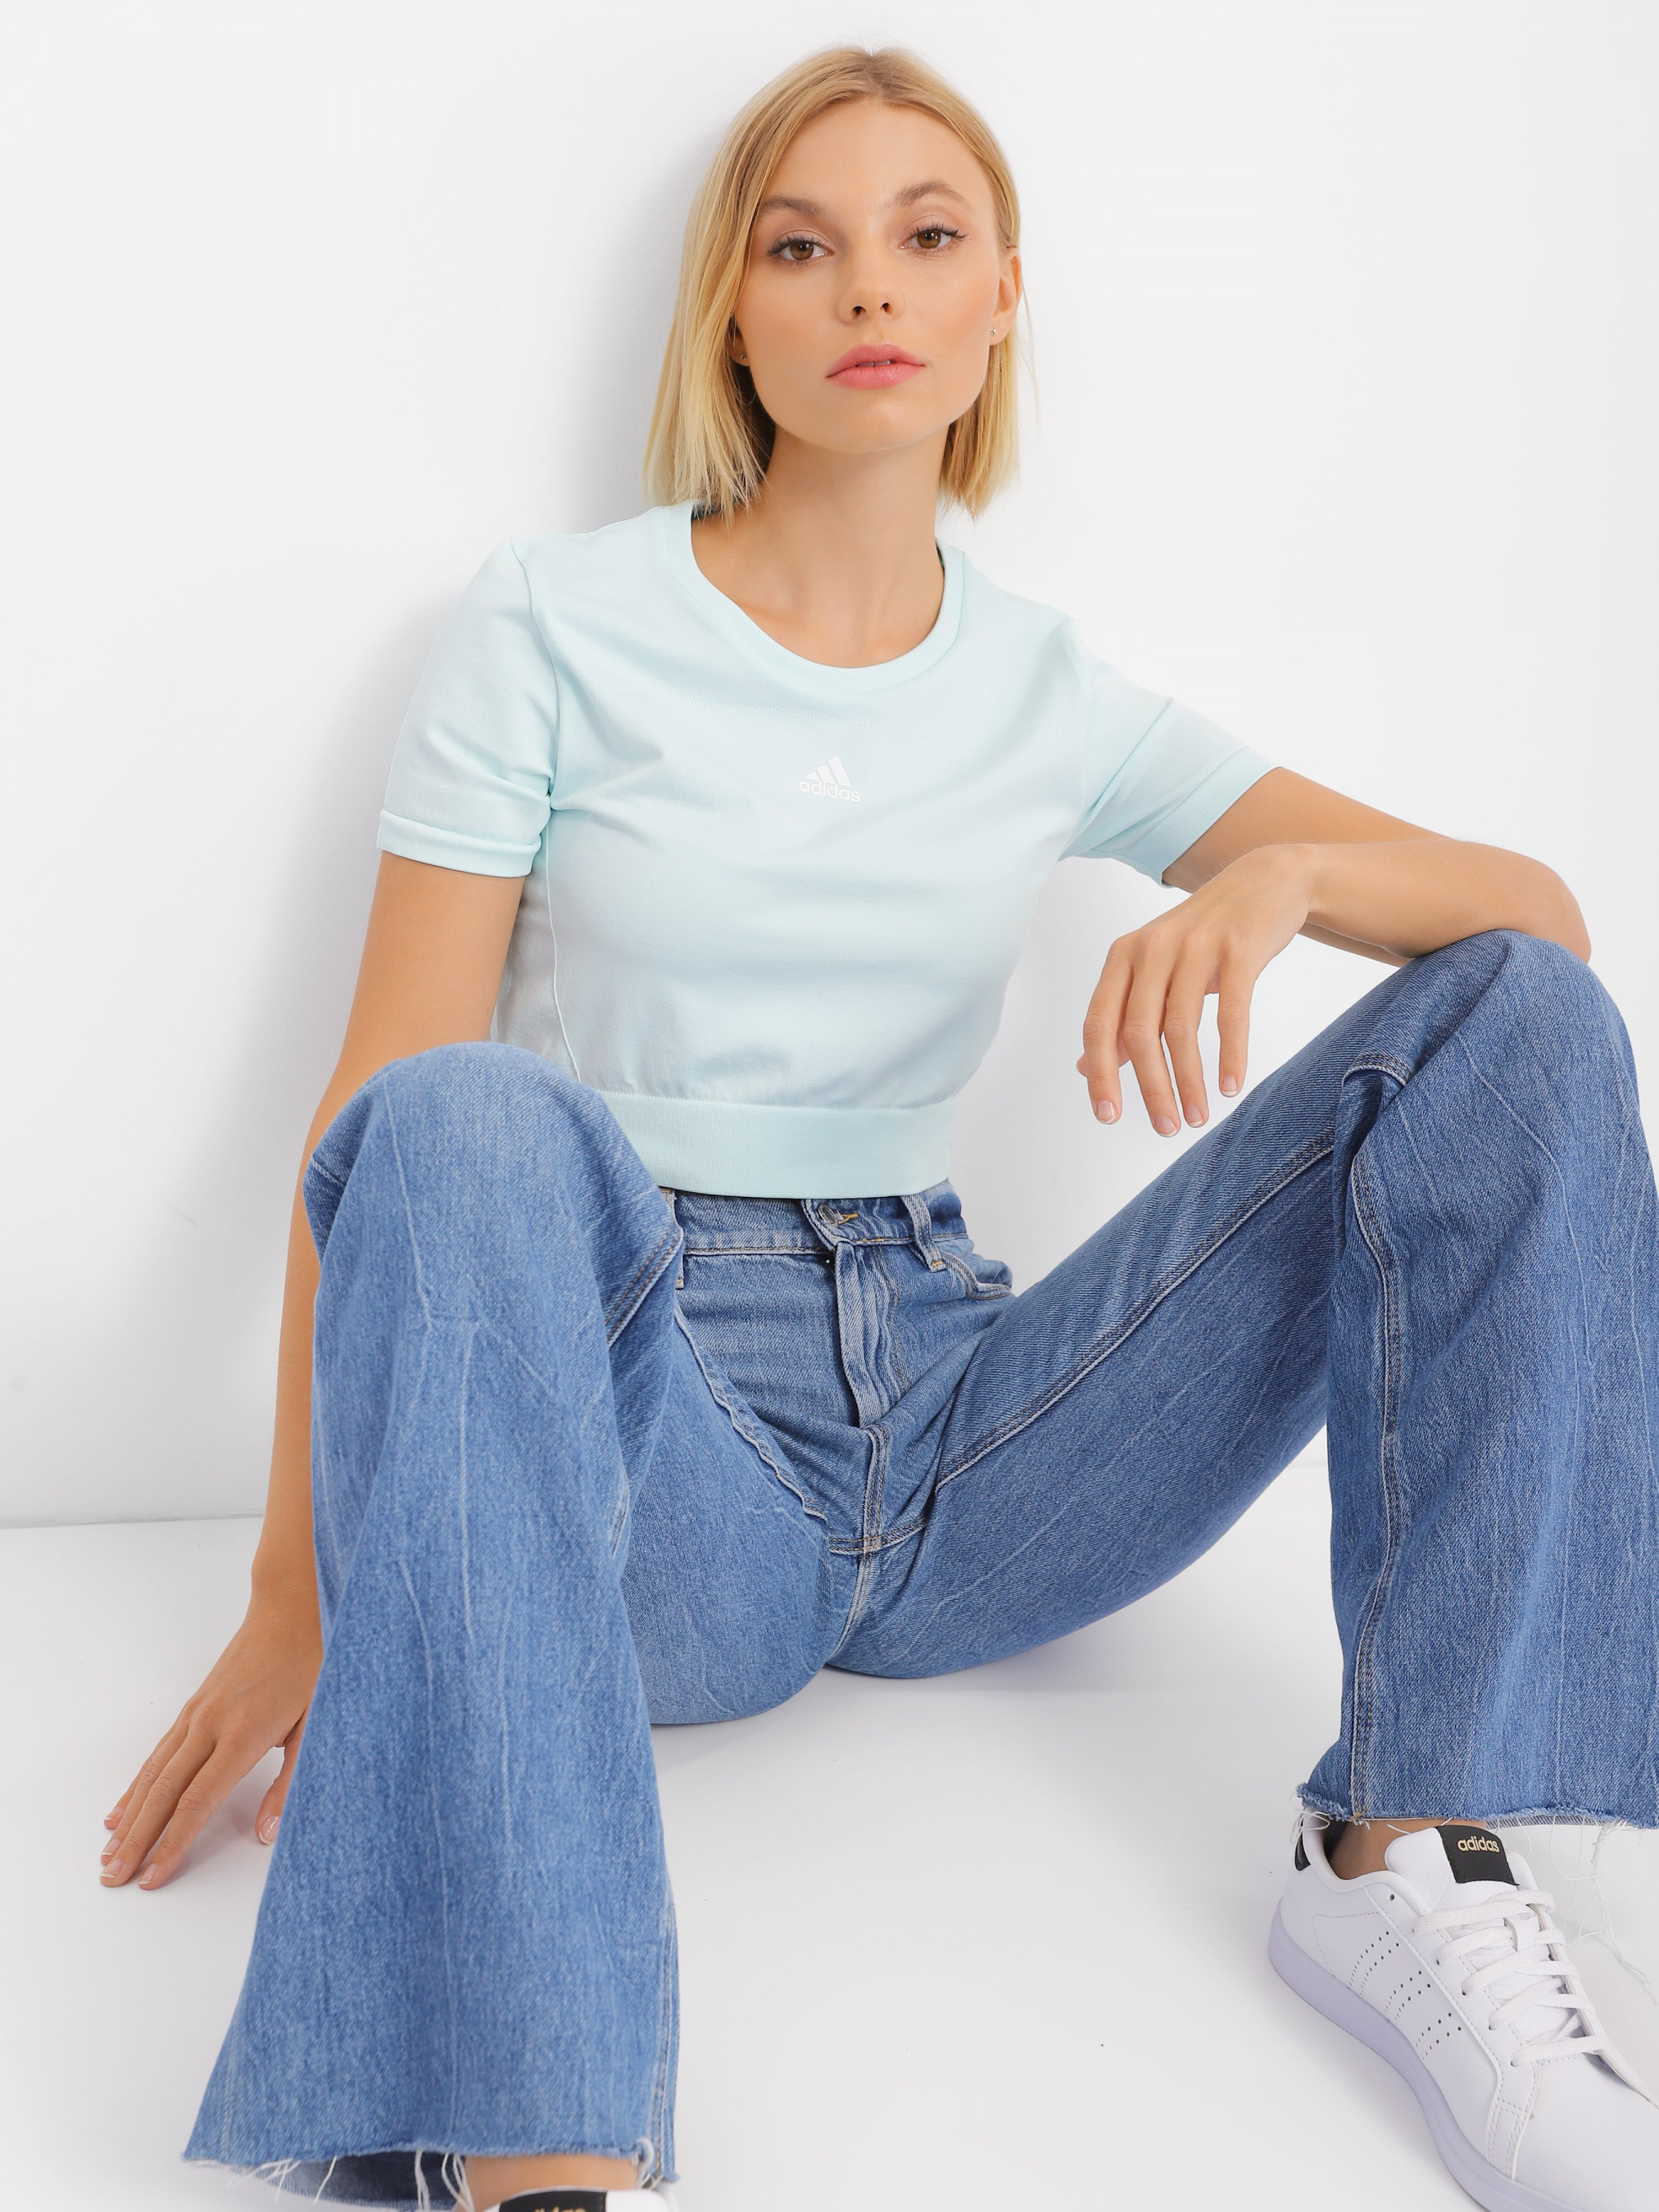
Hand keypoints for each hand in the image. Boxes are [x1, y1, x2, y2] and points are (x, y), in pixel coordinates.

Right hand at [100, 1586, 321, 1889]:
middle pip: (163, 1793)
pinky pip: (158, 1753)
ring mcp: (196, 1714)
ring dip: (129, 1817)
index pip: (197, 1802)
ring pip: (153, 1774)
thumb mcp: (318, 1724)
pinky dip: (136, 1785)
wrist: (292, 1607)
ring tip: (108, 1854)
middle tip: (112, 1878)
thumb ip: (291, 1783)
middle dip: (137, 1841)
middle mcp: (210, 1726)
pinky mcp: (193, 1707)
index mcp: (243, 1735)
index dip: (173, 1844)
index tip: (153, 1878)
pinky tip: (122, 1808)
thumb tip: (266, 1833)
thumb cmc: (313, 1663)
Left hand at [1077, 843, 1311, 1132]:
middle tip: (1166, 1128)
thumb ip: (1121, 1016)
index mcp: (1123, 957)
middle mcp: (1152, 949)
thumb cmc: (1204, 938)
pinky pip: (1231, 1013)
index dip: (1100, 1073)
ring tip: (1199, 1116)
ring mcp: (1195, 946)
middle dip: (1151, 1088)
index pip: (1098, 1024)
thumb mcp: (1154, 970)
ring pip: (1182, 1028)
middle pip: (1139, 1032)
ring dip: (1189, 1081)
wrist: (1264, 882)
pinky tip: (1231, 1086)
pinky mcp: (1238, 950)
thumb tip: (1085, 1068)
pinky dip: (1230, 1055)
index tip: (1108, 1116)